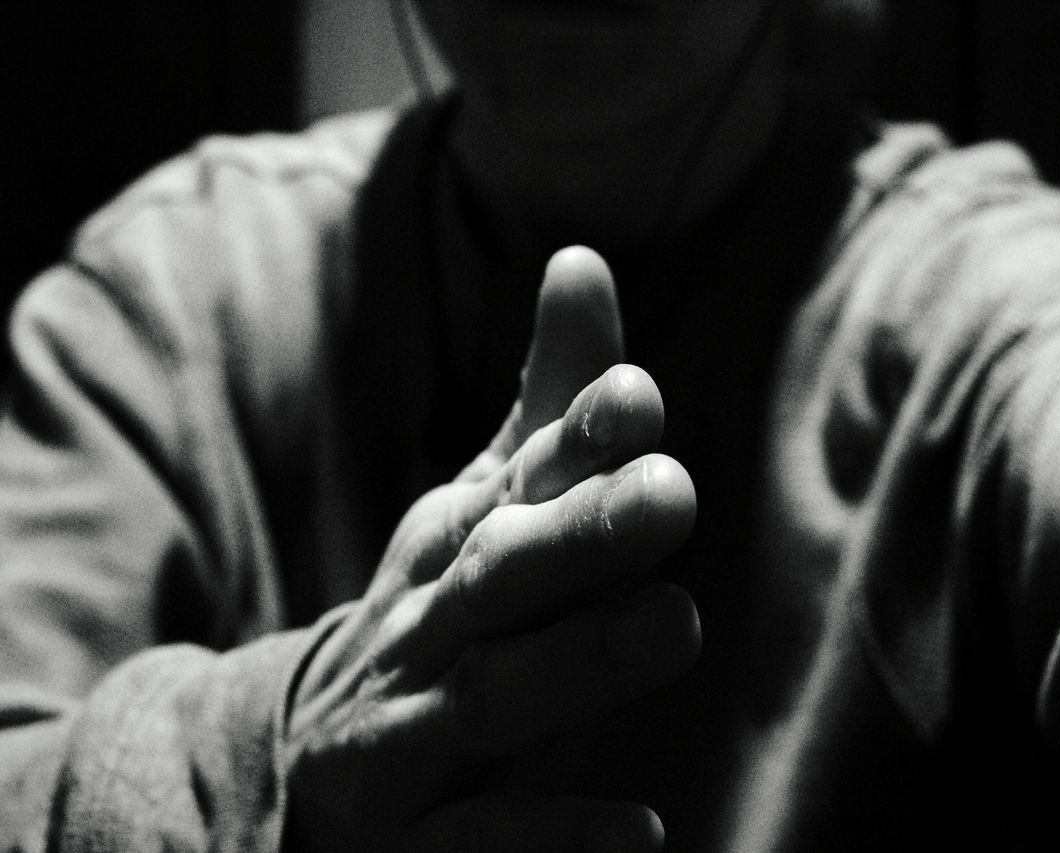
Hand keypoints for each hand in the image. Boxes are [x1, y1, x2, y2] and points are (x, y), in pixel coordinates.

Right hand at [283, 247, 698, 851]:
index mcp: (457, 545)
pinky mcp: (409, 840)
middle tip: (670, 489)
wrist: (296, 773)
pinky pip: (478, 842)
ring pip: (490, 697)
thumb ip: (548, 406)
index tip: (637, 396)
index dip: (574, 439)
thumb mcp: (482, 510)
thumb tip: (585, 255)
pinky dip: (549, 838)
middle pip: (502, 574)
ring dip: (576, 662)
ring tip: (671, 625)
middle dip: (580, 531)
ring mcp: (410, 734)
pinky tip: (640, 834)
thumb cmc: (433, 620)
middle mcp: (432, 627)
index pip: (519, 480)